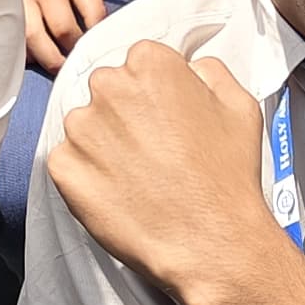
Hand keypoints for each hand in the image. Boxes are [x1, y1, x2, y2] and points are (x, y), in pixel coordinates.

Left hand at [48, 41, 280, 304]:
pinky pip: (67, 163)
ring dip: (103, 145)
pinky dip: (86, 177)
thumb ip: (210, 71)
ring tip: (136, 177)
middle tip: (152, 151)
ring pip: (85, 127)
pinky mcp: (64, 167)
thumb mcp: (240, 106)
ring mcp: (81, 128)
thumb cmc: (228, 175)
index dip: (153, 94)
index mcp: (150, 64)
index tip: (165, 120)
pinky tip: (117, 194)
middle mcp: (109, 87)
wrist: (210, 241)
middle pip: (108, 91)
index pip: (139, 64)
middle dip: (125, 115)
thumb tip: (191, 66)